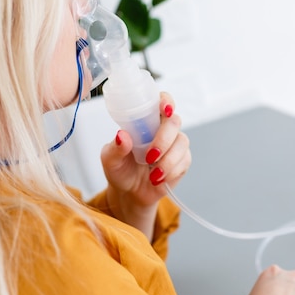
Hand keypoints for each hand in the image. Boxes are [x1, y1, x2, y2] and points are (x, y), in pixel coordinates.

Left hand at [100, 93, 190, 238]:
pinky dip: (171, 171)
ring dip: (167, 160)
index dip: (166, 101)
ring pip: (182, 142)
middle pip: (174, 121)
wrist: (130, 193)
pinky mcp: (182, 160)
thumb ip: (116, 148)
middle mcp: (162, 129)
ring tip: (153, 174)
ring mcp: (175, 144)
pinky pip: (184, 161)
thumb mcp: (110, 160)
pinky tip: (158, 178)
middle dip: (164, 139)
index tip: (165, 109)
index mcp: (145, 121)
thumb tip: (122, 135)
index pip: (161, 101)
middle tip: (150, 156)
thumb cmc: (120, 170)